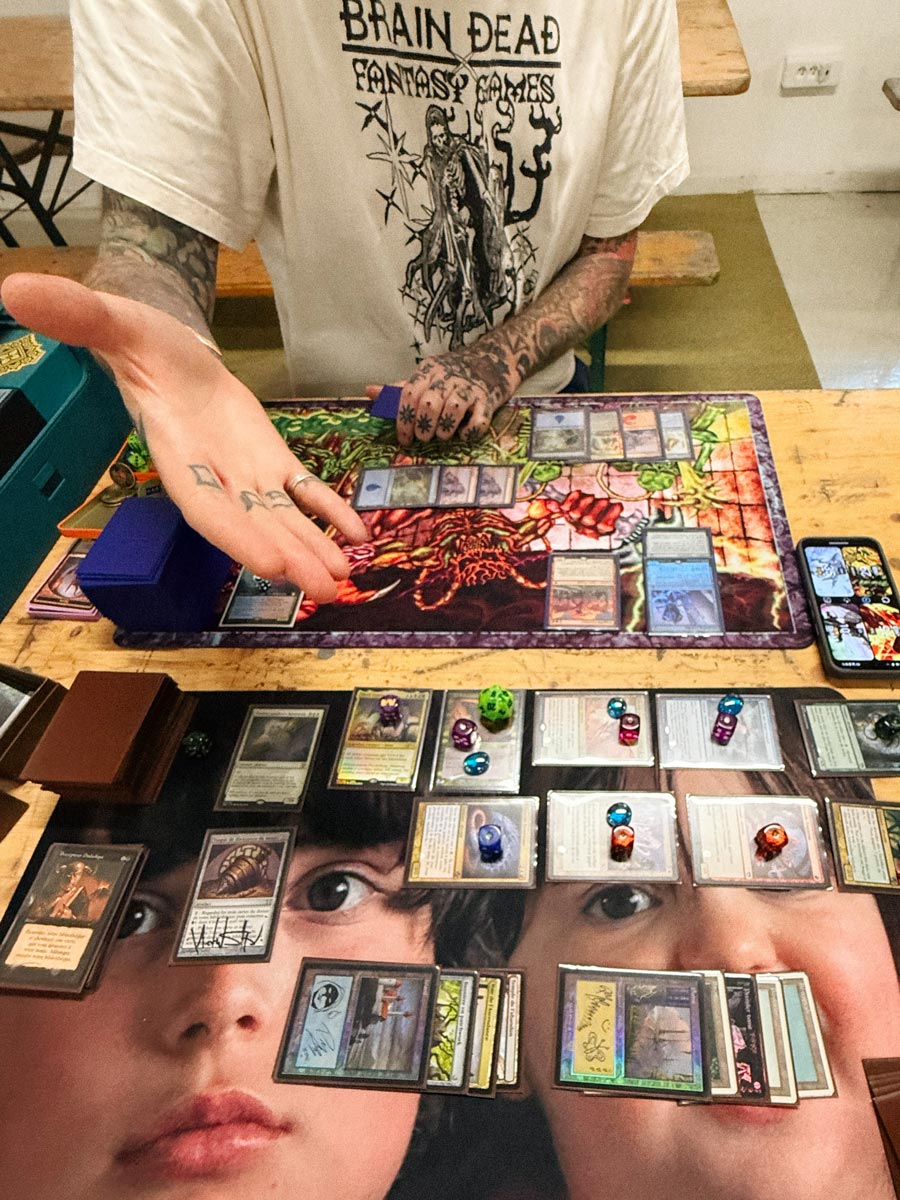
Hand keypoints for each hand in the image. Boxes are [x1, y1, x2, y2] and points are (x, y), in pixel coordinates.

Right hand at [1, 274, 366, 601]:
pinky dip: (328, 510)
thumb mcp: (113, 321)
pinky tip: (357, 534)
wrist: (168, 349)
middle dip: (286, 555)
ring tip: (341, 577)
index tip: (271, 562)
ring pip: (281, 516)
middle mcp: (212, 475)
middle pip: (250, 522)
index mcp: (175, 454)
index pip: (205, 504)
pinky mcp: (270, 460)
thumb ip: (76, 315)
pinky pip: (303, 490)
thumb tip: (14, 287)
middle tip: (321, 589)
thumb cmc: (138, 340)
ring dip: (312, 545)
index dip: (236, 533)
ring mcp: (244, 472)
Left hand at [367, 343, 515, 446]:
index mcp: (429, 371)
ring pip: (453, 409)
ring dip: (444, 429)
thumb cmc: (451, 376)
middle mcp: (449, 377)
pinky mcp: (488, 401)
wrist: (492, 362)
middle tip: (423, 438)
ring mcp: (470, 388)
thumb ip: (400, 389)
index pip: (409, 394)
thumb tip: (369, 391)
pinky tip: (463, 435)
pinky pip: (478, 420)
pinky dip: (469, 431)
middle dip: (423, 426)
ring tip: (442, 436)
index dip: (403, 420)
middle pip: (429, 403)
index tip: (404, 438)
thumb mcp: (425, 378)